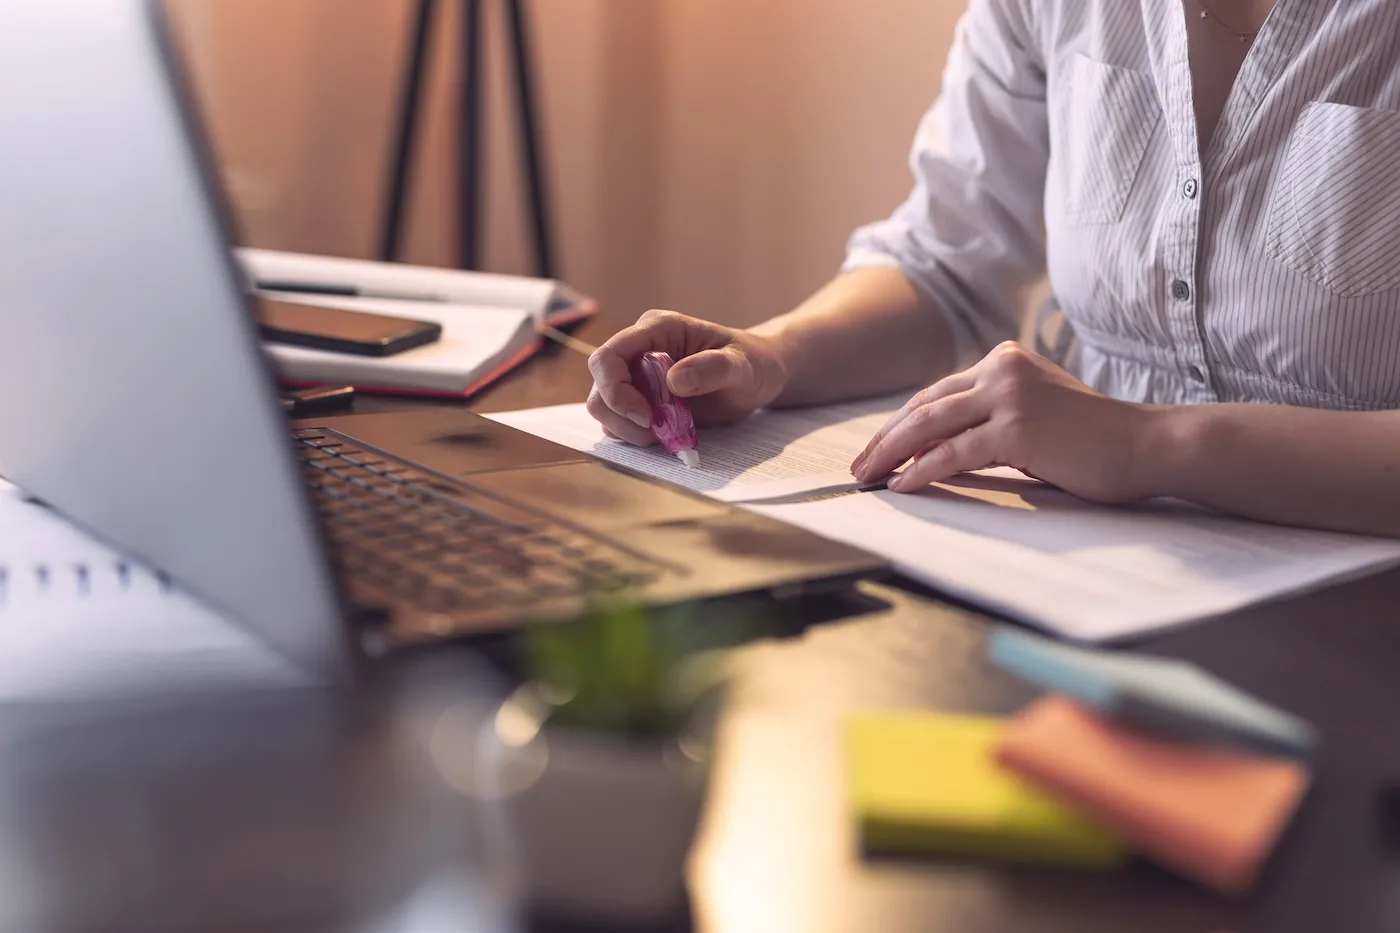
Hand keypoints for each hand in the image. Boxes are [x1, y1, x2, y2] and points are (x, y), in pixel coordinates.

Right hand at [586, 309, 788, 445]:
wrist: (759, 375)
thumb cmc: (752, 362)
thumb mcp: (742, 365)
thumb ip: (713, 368)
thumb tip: (674, 381)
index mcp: (657, 328)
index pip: (609, 356)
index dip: (616, 390)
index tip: (646, 417)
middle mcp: (639, 349)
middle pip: (600, 384)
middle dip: (619, 415)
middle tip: (654, 431)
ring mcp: (637, 375)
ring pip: (603, 406)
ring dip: (625, 429)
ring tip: (661, 434)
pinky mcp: (641, 399)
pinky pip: (619, 421)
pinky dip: (634, 435)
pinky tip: (663, 435)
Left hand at [850, 342, 1155, 503]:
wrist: (1145, 444)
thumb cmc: (1093, 438)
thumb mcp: (1033, 414)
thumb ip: (989, 418)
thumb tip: (934, 448)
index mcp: (1004, 360)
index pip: (937, 393)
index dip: (902, 423)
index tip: (878, 448)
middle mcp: (1002, 369)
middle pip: (925, 406)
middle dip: (886, 439)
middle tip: (858, 467)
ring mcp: (1009, 396)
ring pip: (930, 425)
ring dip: (892, 454)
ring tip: (867, 478)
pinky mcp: (1017, 429)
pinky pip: (954, 453)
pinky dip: (922, 471)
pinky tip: (901, 486)